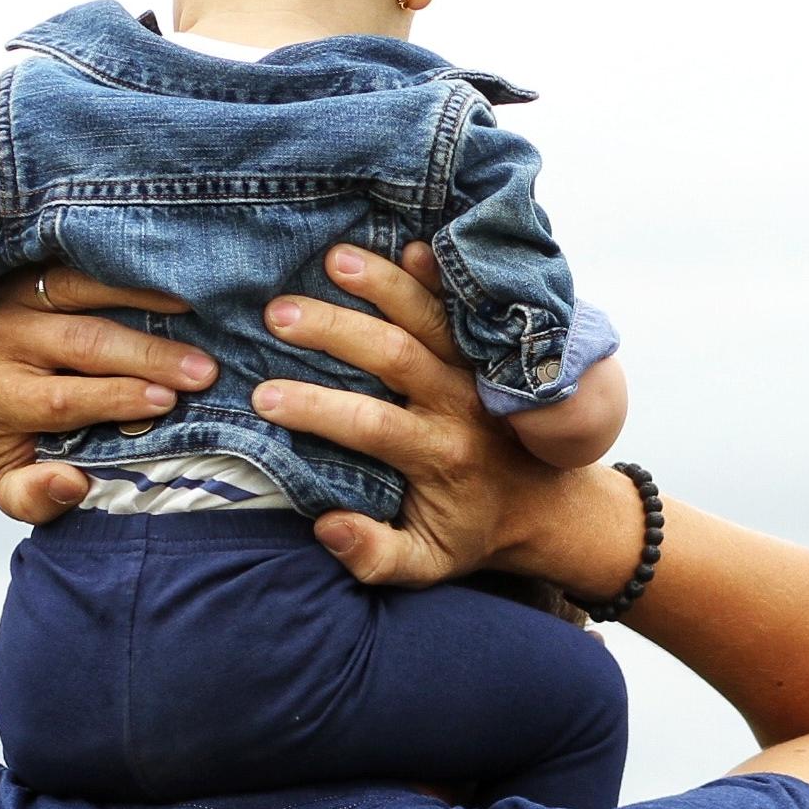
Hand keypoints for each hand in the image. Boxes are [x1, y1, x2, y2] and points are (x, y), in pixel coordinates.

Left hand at [0, 268, 214, 522]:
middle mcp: (1, 338)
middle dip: (146, 356)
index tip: (167, 403)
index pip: (59, 399)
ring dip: (145, 299)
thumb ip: (34, 497)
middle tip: (202, 370)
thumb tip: (70, 483)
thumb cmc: (19, 438)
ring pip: (82, 289)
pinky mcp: (37, 267)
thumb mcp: (15, 483)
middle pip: (80, 342)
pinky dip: (131, 268)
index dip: (115, 399)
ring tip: (197, 311)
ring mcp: (18, 295)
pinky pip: (86, 262)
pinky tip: (175, 278)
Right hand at [257, 244, 637, 593]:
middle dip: (335, 331)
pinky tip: (410, 244)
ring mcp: (476, 371)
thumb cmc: (469, 532)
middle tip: (277, 313)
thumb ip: (375, 555)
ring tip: (334, 258)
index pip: (371, 425)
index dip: (316, 409)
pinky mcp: (488, 350)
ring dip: (384, 285)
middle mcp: (458, 406)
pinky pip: (466, 307)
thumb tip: (326, 526)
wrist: (545, 507)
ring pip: (431, 318)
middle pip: (395, 356)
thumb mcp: (425, 564)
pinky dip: (441, 275)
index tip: (263, 397)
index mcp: (438, 456)